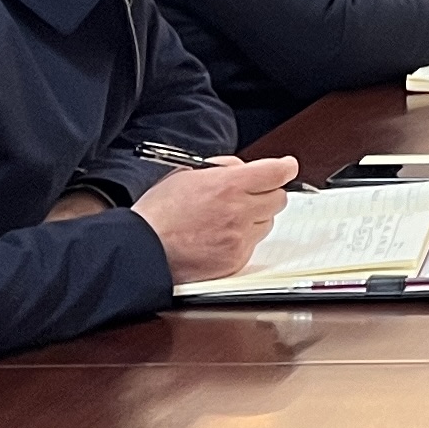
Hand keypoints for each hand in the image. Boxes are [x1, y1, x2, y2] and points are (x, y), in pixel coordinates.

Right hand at [137, 155, 296, 282]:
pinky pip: (252, 245)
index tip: (285, 167)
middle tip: (248, 196)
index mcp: (229, 185)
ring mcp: (239, 238)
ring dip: (255, 219)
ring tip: (225, 220)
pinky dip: (242, 240)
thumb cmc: (159, 212)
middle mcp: (239, 211)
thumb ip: (222, 168)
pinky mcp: (235, 260)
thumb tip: (243, 168)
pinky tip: (218, 237)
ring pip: (267, 223)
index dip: (283, 168)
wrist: (142, 248)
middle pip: (279, 198)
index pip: (277, 172)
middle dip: (266, 194)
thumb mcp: (187, 175)